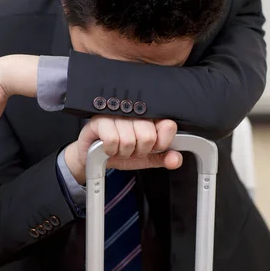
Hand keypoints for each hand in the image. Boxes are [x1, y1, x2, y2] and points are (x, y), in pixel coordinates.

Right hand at [64, 116, 181, 184]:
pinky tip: (108, 147)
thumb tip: (175, 159)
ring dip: (123, 152)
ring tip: (119, 148)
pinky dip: (111, 150)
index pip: (168, 125)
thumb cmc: (119, 151)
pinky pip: (112, 140)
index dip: (160, 143)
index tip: (152, 147)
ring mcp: (116, 113)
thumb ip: (163, 158)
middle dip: (139, 151)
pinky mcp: (99, 120)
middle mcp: (134, 111)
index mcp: (149, 117)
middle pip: (148, 136)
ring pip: (129, 140)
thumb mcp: (145, 157)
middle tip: (131, 149)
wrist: (93, 157)